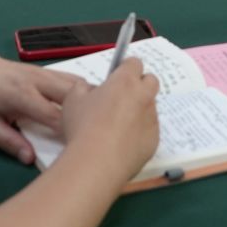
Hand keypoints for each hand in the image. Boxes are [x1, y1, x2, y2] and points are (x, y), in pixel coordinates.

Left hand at [0, 54, 84, 163]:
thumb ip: (8, 141)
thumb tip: (30, 158)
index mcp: (21, 94)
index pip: (53, 114)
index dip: (67, 132)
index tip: (74, 147)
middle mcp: (38, 80)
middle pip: (74, 95)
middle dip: (86, 114)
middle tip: (90, 135)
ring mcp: (46, 73)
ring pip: (79, 84)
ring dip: (90, 102)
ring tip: (94, 123)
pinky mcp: (50, 71)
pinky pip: (75, 80)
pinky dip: (85, 93)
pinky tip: (87, 108)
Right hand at [59, 59, 159, 180]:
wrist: (96, 163)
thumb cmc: (82, 127)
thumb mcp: (72, 100)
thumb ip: (84, 88)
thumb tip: (90, 90)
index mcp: (125, 81)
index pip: (135, 63)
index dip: (125, 69)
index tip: (116, 78)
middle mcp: (144, 96)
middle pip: (151, 81)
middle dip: (140, 85)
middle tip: (121, 98)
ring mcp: (152, 119)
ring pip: (150, 108)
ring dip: (139, 111)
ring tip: (117, 127)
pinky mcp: (154, 141)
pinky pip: (149, 131)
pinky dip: (139, 133)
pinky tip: (122, 144)